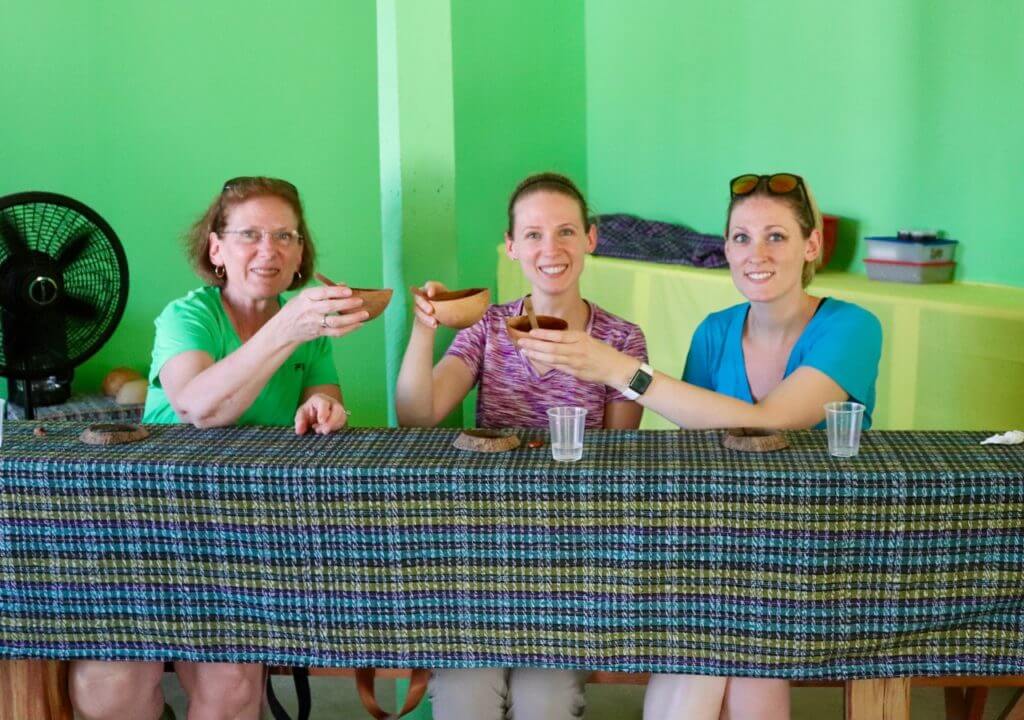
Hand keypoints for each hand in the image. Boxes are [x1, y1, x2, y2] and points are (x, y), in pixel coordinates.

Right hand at [275, 284, 367, 343]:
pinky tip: (359, 324)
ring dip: (352, 318)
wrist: (283, 329)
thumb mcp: (305, 295)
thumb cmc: (297, 308)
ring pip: (335, 322)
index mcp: (306, 297)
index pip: (322, 293)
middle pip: (330, 307)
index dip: (336, 292)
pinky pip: (336, 332)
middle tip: (360, 301)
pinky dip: (349, 329)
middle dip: (347, 304)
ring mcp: (314, 323)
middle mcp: (310, 310)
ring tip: (364, 314)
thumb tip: (343, 284)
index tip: (349, 290)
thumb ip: (324, 291)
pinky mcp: (318, 333)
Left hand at [294, 392, 348, 434]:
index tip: (321, 421)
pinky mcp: (342, 418)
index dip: (323, 412)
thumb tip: (299, 431)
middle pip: (338, 409)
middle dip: (332, 421)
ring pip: (342, 417)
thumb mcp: (301, 414)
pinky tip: (328, 431)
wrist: (316, 413)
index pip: (324, 403)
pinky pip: (342, 424)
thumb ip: (299, 421)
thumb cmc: (308, 412)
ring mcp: (339, 410)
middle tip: (324, 431)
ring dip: (333, 427)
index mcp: (320, 399)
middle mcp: (332, 403)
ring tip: (322, 432)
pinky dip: (336, 429)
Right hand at [411, 281, 448, 329]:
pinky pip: (419, 318)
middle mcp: (424, 294)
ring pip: (418, 309)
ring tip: (434, 323)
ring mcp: (419, 304)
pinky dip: (426, 322)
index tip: (431, 294)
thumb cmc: (448, 303)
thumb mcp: (451, 300)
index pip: (429, 285)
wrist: (442, 313)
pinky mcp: (419, 313)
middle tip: (430, 311)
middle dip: (424, 305)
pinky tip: (434, 325)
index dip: (429, 289)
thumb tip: (455, 303)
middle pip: (420, 297)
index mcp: (433, 288)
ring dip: (425, 317)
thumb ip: (450, 300)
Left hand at [517, 329, 637, 387]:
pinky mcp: (575, 373)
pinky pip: (558, 367)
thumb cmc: (601, 352)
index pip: (559, 335)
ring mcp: (576, 363)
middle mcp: (577, 350)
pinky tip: (537, 359)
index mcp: (581, 338)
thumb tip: (551, 337)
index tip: (531, 332)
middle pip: (552, 347)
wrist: (616, 368)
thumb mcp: (588, 340)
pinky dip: (546, 362)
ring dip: (537, 354)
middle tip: (521, 341)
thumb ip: (571, 340)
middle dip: (535, 344)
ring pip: (552, 358)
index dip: (543, 334)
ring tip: (525, 351)